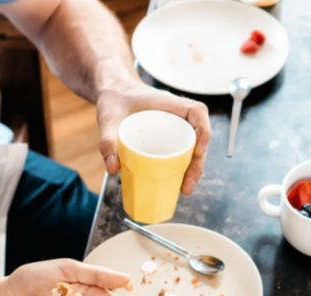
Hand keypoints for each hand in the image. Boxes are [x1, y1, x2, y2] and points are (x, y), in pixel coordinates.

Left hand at [97, 80, 210, 194]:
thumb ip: (108, 140)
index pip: (197, 112)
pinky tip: (179, 180)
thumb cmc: (114, 98)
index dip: (203, 133)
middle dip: (198, 162)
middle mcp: (177, 113)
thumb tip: (113, 167)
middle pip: (200, 136)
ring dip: (194, 167)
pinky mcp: (171, 133)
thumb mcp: (108, 117)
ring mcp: (176, 124)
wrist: (113, 92)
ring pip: (195, 145)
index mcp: (168, 102)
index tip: (197, 153)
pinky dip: (185, 164)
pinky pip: (184, 147)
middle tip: (187, 184)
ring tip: (185, 188)